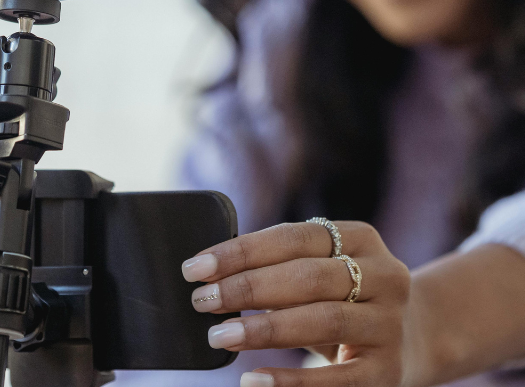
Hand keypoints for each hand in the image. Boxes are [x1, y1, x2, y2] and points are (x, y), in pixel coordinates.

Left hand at [182, 221, 410, 386]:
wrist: (411, 335)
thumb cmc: (342, 295)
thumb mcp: (322, 268)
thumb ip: (280, 264)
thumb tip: (211, 272)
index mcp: (361, 237)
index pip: (293, 237)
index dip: (242, 250)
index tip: (196, 266)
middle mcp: (384, 274)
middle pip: (307, 276)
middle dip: (247, 287)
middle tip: (202, 300)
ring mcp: (390, 322)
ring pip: (323, 319)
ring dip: (264, 329)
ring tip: (218, 335)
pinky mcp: (388, 370)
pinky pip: (337, 379)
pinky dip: (291, 381)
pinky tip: (253, 380)